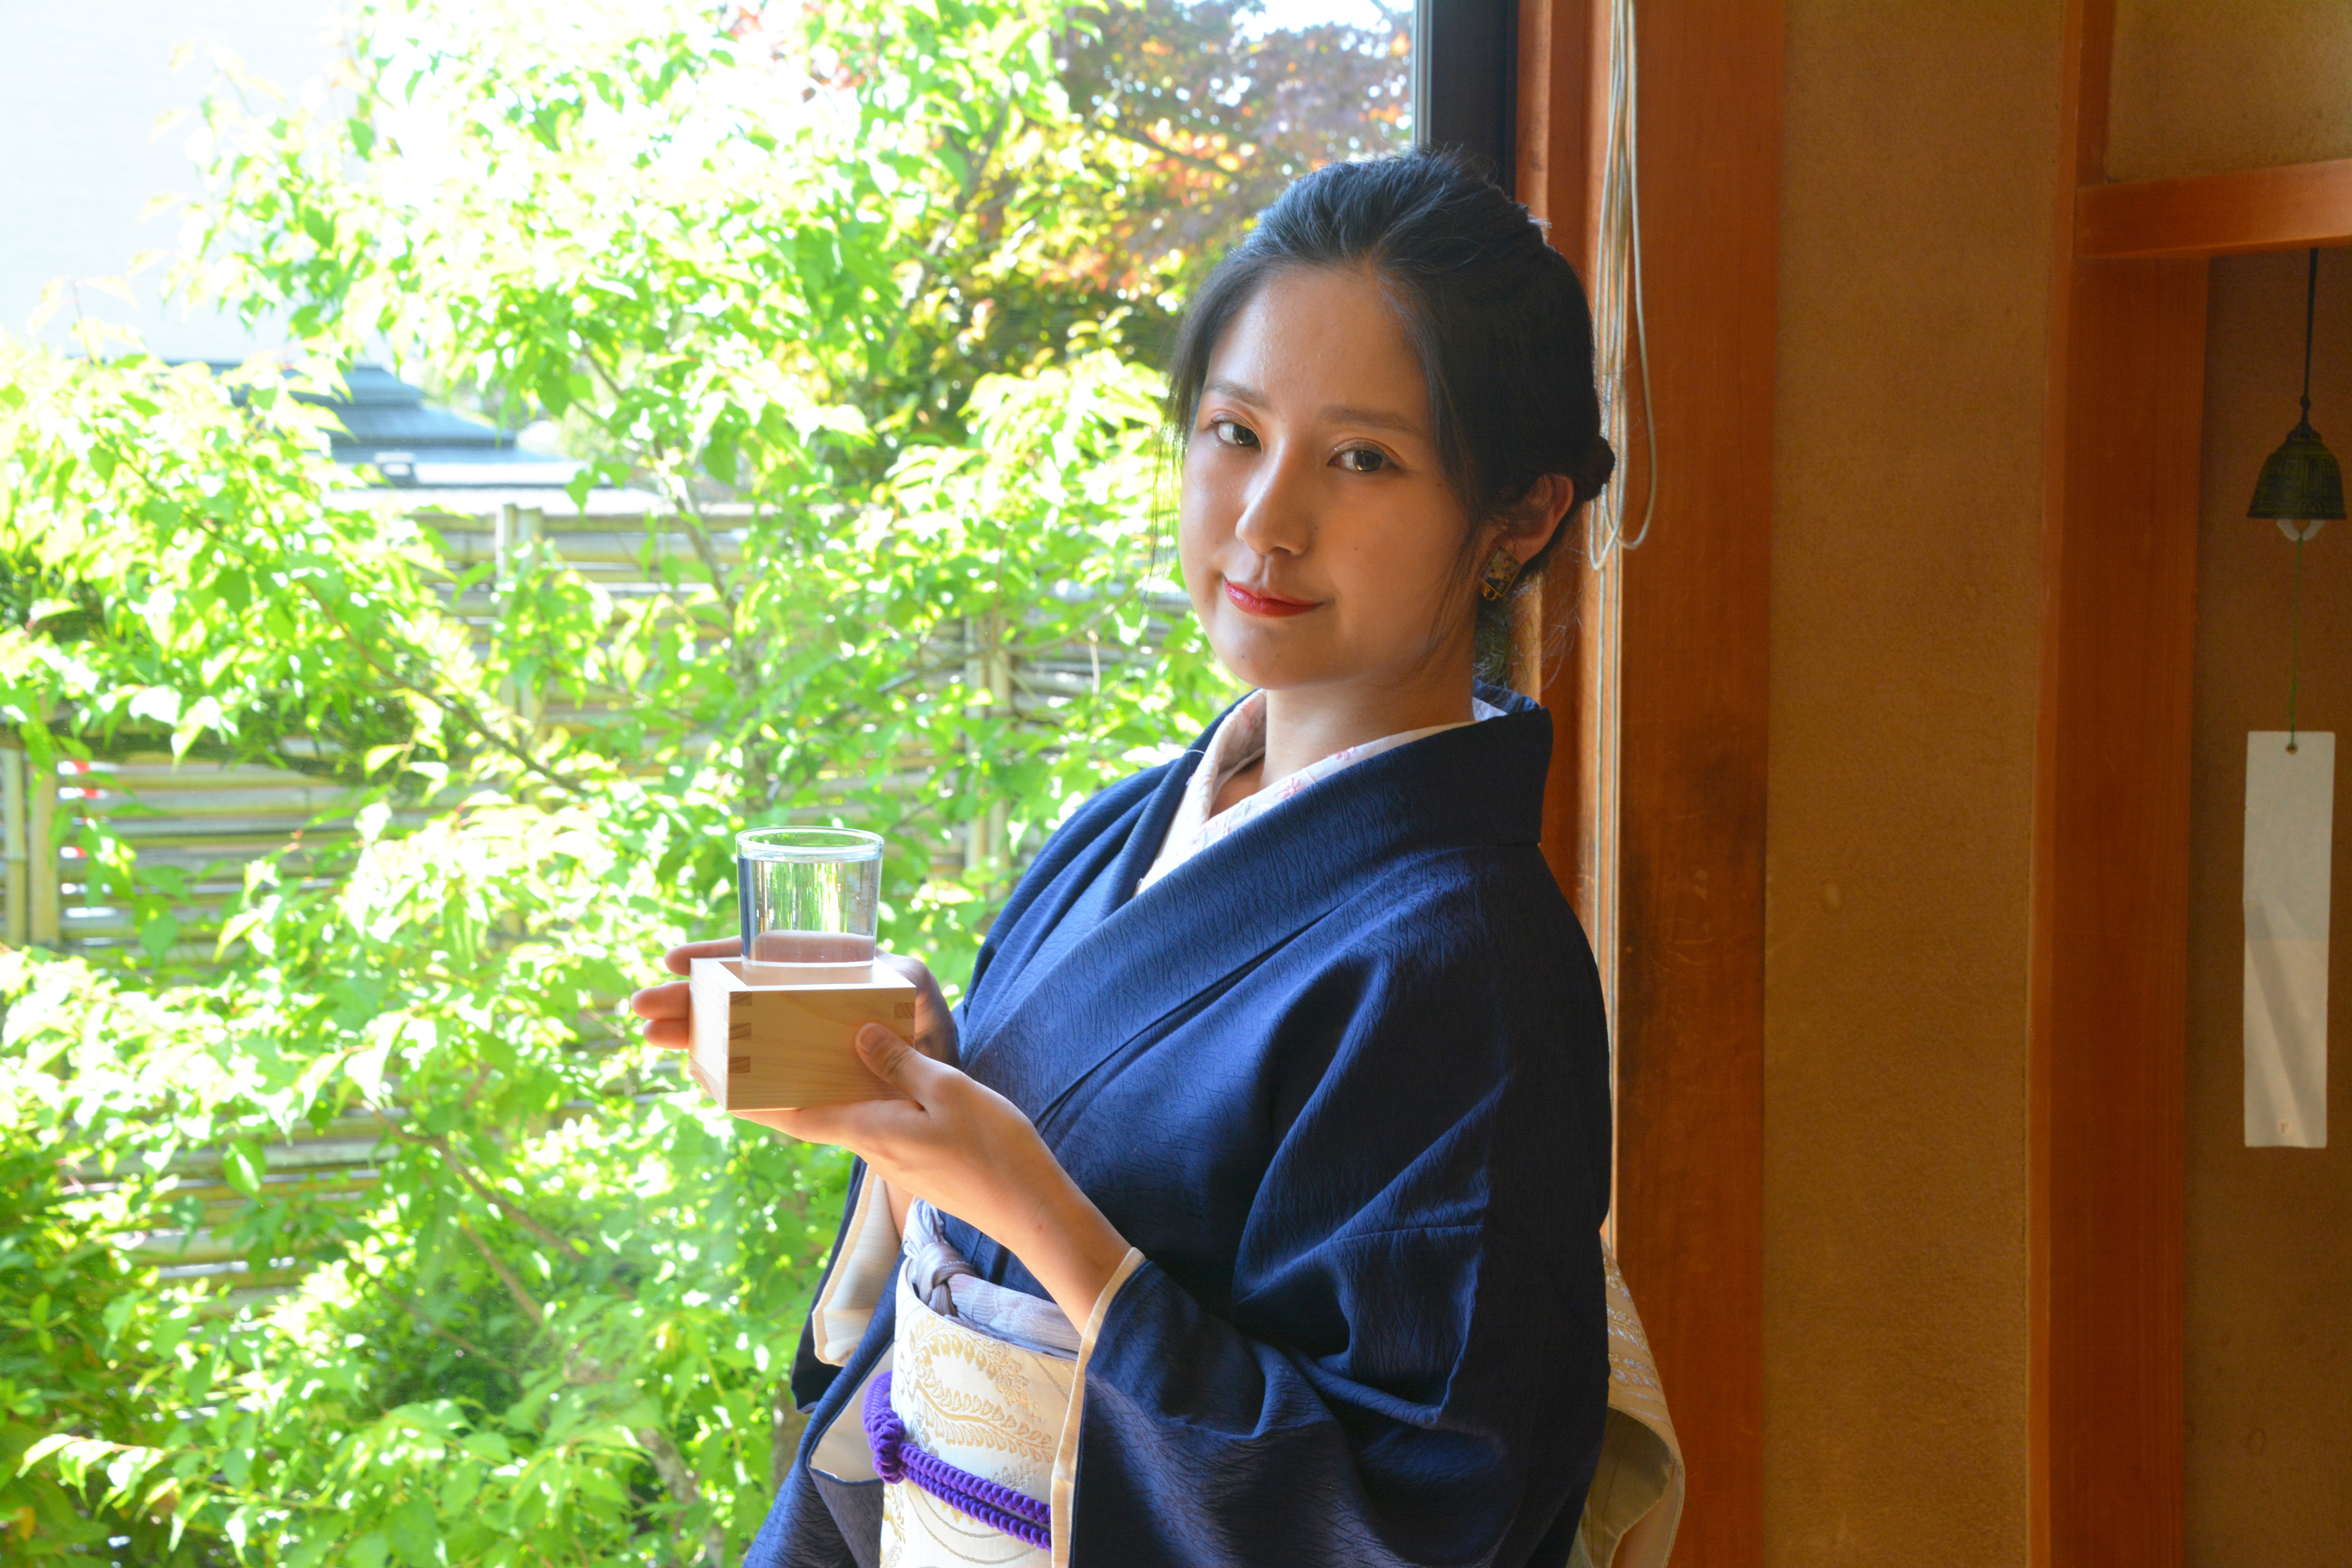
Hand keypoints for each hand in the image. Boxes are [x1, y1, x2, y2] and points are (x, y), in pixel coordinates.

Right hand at [627, 942, 958, 1066]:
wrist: (937, 1081)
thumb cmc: (927, 1023)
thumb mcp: (918, 990)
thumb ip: (910, 982)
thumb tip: (896, 988)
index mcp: (814, 973)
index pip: (756, 957)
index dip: (716, 956)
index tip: (676, 960)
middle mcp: (795, 1006)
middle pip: (731, 998)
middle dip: (686, 1000)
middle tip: (641, 1005)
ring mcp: (790, 1048)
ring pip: (731, 1038)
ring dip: (691, 1035)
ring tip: (652, 1035)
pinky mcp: (797, 1087)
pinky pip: (754, 1083)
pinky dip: (726, 1081)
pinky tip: (697, 1076)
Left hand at [745, 1026, 1130, 1329]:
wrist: (1030, 1209)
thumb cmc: (994, 1151)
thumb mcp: (948, 1091)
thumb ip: (901, 1063)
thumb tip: (858, 1033)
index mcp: (869, 1130)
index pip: (792, 1115)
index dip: (749, 1099)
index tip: (712, 1081)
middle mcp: (870, 1147)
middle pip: (807, 1117)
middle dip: (771, 1091)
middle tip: (742, 1061)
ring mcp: (892, 1157)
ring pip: (838, 1119)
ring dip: (810, 1093)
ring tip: (792, 1059)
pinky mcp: (914, 1158)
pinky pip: (868, 1122)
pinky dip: (849, 1099)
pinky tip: (860, 1077)